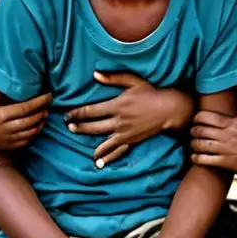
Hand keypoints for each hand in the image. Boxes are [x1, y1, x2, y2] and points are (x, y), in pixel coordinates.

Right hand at [0, 82, 50, 150]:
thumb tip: (4, 75)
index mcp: (1, 115)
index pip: (24, 108)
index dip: (38, 102)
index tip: (47, 95)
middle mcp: (6, 129)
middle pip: (30, 120)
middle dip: (42, 111)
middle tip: (49, 102)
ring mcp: (10, 139)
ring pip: (32, 131)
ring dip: (42, 121)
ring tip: (46, 112)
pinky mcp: (12, 146)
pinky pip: (29, 140)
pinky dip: (37, 131)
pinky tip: (40, 123)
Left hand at [66, 73, 193, 167]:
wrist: (169, 109)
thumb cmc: (151, 92)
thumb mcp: (133, 80)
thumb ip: (113, 78)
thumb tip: (95, 74)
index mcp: (117, 105)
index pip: (91, 111)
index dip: (77, 113)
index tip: (67, 115)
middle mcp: (119, 121)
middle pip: (93, 126)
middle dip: (79, 127)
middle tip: (69, 127)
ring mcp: (125, 133)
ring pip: (102, 140)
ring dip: (89, 140)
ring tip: (79, 141)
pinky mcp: (132, 140)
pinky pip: (117, 151)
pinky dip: (107, 157)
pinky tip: (98, 163)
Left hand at [190, 110, 236, 178]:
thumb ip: (233, 121)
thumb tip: (221, 116)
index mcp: (233, 122)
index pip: (207, 116)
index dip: (197, 118)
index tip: (195, 120)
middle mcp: (228, 134)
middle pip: (200, 129)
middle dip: (192, 131)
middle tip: (192, 133)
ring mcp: (226, 148)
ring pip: (200, 144)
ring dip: (193, 144)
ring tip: (193, 145)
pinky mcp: (226, 162)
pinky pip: (204, 159)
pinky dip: (196, 158)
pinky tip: (194, 157)